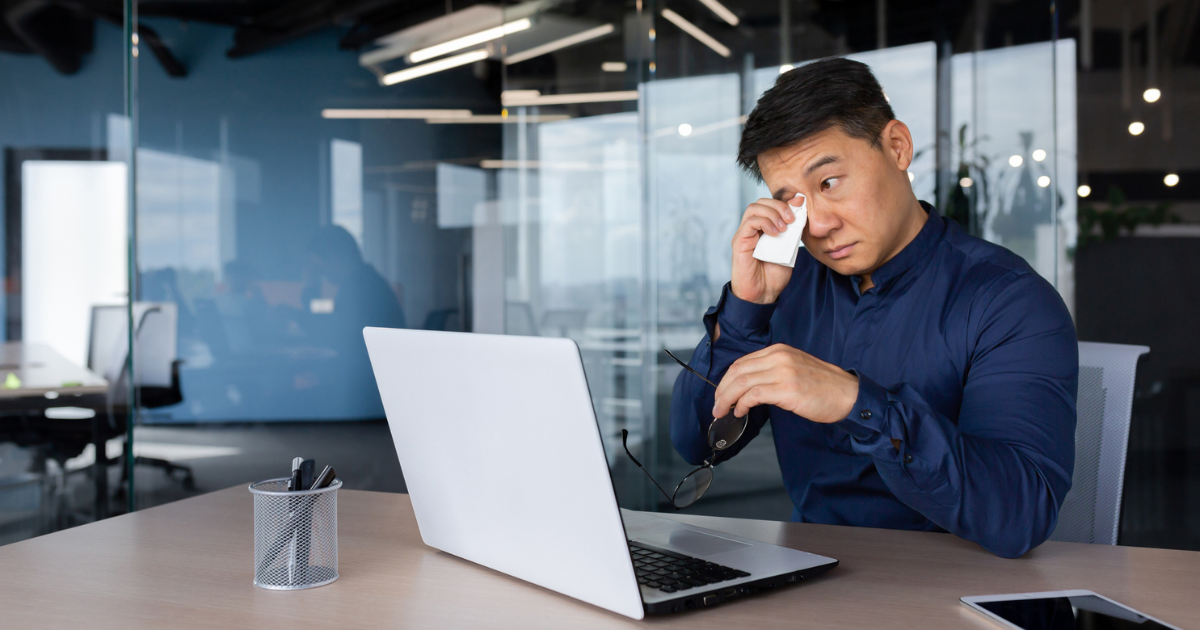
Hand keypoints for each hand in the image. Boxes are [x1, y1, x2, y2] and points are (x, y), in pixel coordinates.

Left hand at [712, 344, 858, 423]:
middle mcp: (778, 357)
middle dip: (722, 390)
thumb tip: (748, 387)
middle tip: (716, 406)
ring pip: (741, 382)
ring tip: (722, 411)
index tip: (721, 393)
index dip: (727, 379)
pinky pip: (753, 394)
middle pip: (737, 370)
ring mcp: (782, 372)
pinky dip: (741, 404)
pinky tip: (740, 412)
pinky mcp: (786, 389)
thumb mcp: (795, 368)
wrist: (848, 395)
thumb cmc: (824, 387)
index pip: (742, 362)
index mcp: (779, 350)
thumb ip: (772, 371)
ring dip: (726, 399)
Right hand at [730, 196, 802, 304]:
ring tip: (784, 228)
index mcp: (763, 229)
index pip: (770, 204)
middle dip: (779, 206)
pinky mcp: (739, 242)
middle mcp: (752, 229)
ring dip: (772, 213)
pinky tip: (775, 234)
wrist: (763, 294)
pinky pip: (750, 222)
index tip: (799, 209)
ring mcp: (744, 235)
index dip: (784, 203)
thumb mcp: (790, 247)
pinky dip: (765, 223)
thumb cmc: (774, 275)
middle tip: (791, 219)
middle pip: (761, 202)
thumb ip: (793, 229)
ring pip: (754, 208)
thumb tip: (799, 205)